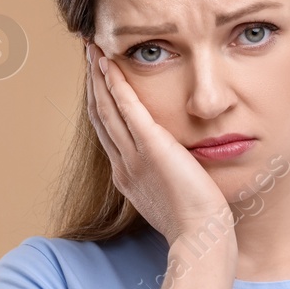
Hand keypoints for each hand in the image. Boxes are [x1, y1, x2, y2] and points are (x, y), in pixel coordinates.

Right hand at [84, 40, 235, 244]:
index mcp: (128, 176)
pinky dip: (116, 85)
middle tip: (88, 56)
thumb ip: (169, 177)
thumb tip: (177, 165)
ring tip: (93, 51)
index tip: (98, 81)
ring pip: (106, 108)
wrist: (200, 237)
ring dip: (98, 77)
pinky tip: (109, 64)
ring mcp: (134, 157)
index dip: (100, 103)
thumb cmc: (197, 224)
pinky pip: (127, 109)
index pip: (108, 132)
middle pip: (100, 116)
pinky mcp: (151, 147)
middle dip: (93, 84)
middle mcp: (124, 164)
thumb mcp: (174, 197)